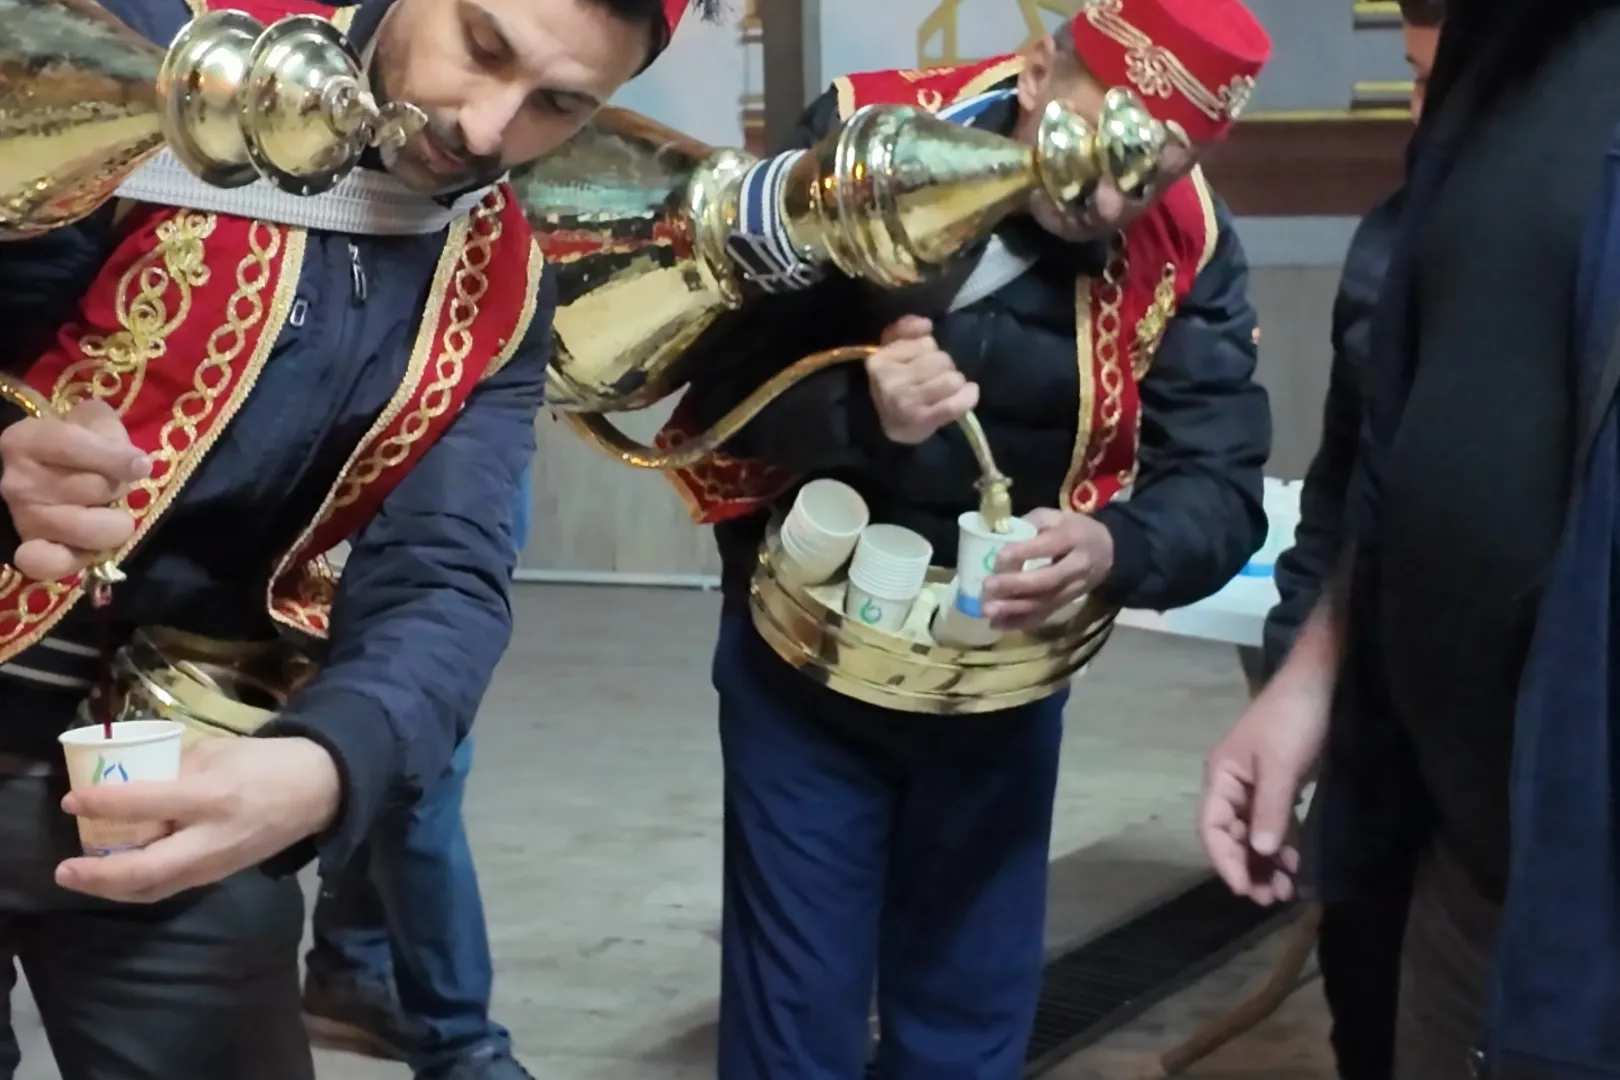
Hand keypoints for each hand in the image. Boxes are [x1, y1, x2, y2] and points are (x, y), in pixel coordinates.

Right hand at [0, 399, 148, 579]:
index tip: (141, 465)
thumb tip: (133, 462)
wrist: (34, 474)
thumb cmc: (72, 444)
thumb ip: (108, 429)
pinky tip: (89, 548)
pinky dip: (76, 560)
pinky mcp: (31, 550)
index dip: (114, 457)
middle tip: (112, 488)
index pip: (72, 445)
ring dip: (110, 523)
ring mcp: (23, 518)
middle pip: (91, 488)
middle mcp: (18, 481)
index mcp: (28, 440)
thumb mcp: (87, 420)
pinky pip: (52, 565)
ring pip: (88, 528)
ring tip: (105, 514)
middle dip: (116, 488)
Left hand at [56, 736, 340, 902]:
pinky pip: (172, 886)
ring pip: (155, 888)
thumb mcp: (219, 751)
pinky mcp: (221, 874)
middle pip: (146, 870)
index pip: (147, 804)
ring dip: (113, 887)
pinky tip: (119, 876)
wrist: (318, 791)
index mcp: (212, 796)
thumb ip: (175, 768)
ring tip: (81, 877)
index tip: (71, 800)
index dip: (104, 803)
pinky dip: (140, 885)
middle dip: (99, 876)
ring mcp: (217, 862)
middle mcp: (211, 837)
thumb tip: (132, 780)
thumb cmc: (267, 761)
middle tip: (64, 870)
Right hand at [865, 315, 979, 443]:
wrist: (893, 425)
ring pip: (951, 379)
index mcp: (880, 360)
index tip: (923, 362)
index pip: (925, 342)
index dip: (930, 350)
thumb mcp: (892, 350)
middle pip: (940, 360)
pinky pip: (955, 403)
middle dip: (945, 367)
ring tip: (947, 388)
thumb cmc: (898, 383)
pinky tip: (969, 393)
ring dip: (956, 382)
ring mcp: (906, 402)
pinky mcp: (922, 419)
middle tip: (937, 377)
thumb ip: (904, 328)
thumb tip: (925, 324)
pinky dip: (967, 397)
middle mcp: (891, 381)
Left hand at [980, 508, 1113, 629]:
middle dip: (1015, 585)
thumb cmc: (1073, 529)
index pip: (1048, 546)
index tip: (998, 557)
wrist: (1107, 550)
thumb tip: (998, 536)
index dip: (1023, 552)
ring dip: (1015, 610)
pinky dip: (1021, 622)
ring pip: (1045, 603)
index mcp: (1072, 538)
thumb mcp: (1054, 516)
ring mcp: (1074, 589)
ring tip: (988, 611)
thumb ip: (1029, 523)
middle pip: (1047, 580)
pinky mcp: (1067, 603)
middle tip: (987, 586)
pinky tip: (999, 624)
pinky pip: (1045, 616)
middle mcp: (1077, 566)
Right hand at [1198, 675, 1330, 904]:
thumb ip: (1270, 811)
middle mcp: (1233, 784)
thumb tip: (1260, 852)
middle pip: (1230, 835)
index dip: (1225, 861)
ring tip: (1287, 889)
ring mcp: (1256, 785)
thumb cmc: (1293, 721)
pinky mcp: (1280, 785)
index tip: (1246, 889)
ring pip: (1254, 834)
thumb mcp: (1281, 767)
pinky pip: (1275, 824)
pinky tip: (1297, 865)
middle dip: (1248, 867)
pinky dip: (1284, 846)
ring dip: (1267, 862)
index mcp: (1221, 776)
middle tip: (1272, 898)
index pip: (1212, 828)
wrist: (1322, 683)